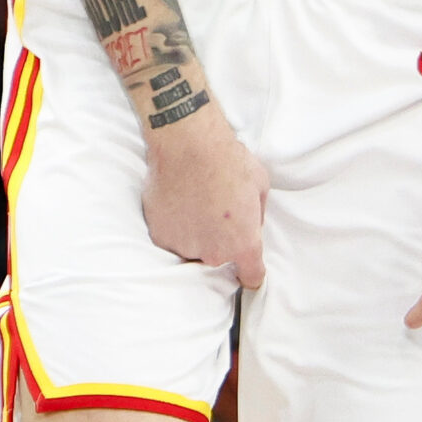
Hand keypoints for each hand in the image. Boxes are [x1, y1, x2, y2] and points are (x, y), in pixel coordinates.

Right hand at [142, 110, 266, 288]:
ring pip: (193, 249)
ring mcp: (184, 246)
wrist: (189, 145)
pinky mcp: (161, 236)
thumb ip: (257, 215)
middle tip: (217, 210)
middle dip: (221, 241)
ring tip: (196, 202)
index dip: (251, 275)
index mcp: (243, 243)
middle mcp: (214, 253)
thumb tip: (250, 225)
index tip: (248, 274)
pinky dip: (175, 225)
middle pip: (219, 259)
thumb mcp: (260, 185)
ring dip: (195, 233)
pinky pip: (172, 238)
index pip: (251, 276)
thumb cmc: (228, 160)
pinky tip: (179, 201)